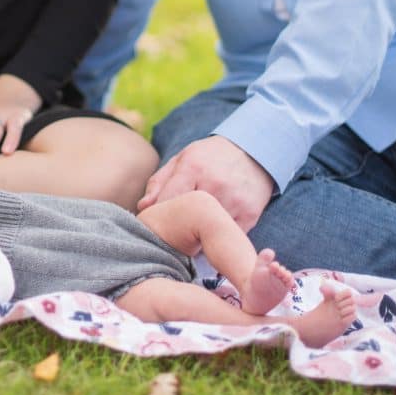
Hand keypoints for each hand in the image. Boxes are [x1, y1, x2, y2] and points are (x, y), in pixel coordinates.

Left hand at [138, 136, 274, 232]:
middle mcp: (214, 183)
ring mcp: (234, 200)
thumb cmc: (209, 158)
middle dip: (177, 232)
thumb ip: (159, 182)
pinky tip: (213, 235)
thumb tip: (143, 209)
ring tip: (193, 235)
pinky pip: (226, 240)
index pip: (167, 200)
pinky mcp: (250, 216)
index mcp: (193, 167)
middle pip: (187, 221)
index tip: (153, 227)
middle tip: (172, 236)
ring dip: (197, 241)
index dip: (157, 218)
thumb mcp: (182, 160)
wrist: (253, 152)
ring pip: (207, 235)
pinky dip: (217, 242)